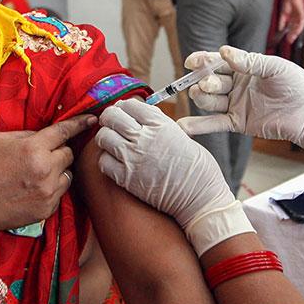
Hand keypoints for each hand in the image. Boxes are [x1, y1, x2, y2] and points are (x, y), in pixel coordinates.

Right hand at [0, 115, 92, 234]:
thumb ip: (24, 135)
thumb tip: (42, 136)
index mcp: (33, 148)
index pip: (64, 132)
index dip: (79, 123)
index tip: (92, 119)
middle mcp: (46, 170)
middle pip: (68, 154)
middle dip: (58, 152)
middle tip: (40, 156)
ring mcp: (49, 191)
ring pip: (67, 174)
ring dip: (57, 171)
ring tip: (36, 174)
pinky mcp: (48, 208)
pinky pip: (60, 191)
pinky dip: (51, 188)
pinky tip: (33, 189)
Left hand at [96, 99, 253, 254]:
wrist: (200, 198)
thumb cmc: (197, 169)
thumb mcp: (182, 136)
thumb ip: (160, 124)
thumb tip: (144, 115)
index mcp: (160, 125)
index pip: (130, 104)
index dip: (123, 106)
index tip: (122, 111)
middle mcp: (144, 138)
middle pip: (112, 117)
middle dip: (109, 118)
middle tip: (111, 123)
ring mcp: (133, 158)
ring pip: (103, 137)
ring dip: (105, 137)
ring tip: (111, 142)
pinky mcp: (126, 179)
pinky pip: (103, 162)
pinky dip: (106, 160)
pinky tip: (114, 161)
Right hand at [178, 46, 303, 169]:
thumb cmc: (297, 85)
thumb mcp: (275, 67)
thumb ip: (250, 61)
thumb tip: (224, 52)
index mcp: (244, 67)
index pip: (217, 62)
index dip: (202, 61)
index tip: (191, 62)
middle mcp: (236, 84)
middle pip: (210, 80)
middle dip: (205, 81)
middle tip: (209, 83)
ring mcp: (235, 103)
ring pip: (209, 100)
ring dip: (201, 97)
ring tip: (201, 94)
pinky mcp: (237, 122)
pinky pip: (214, 123)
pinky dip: (198, 125)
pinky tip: (182, 127)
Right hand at [277, 0, 303, 44]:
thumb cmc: (288, 1)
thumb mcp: (283, 14)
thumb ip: (282, 22)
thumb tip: (279, 29)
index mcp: (292, 18)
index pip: (291, 28)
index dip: (289, 34)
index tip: (286, 39)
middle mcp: (297, 18)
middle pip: (295, 29)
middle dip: (292, 35)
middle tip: (289, 41)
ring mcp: (300, 17)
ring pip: (298, 27)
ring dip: (295, 33)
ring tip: (292, 38)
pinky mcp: (303, 15)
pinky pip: (301, 23)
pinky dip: (298, 28)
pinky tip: (296, 32)